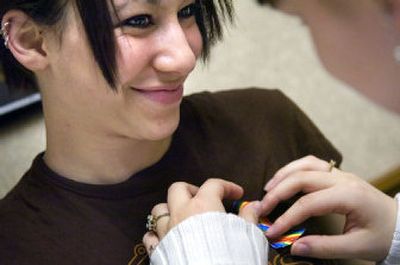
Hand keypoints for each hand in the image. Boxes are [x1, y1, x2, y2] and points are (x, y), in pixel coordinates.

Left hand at [142, 178, 244, 253]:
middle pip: (178, 189)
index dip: (227, 186)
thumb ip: (249, 217)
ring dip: (170, 210)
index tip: (237, 194)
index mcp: (204, 206)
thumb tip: (252, 206)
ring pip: (159, 210)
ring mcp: (167, 232)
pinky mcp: (160, 250)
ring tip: (183, 217)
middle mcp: (182, 214)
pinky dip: (157, 234)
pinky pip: (150, 236)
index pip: (213, 185)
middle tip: (204, 199)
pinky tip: (167, 238)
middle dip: (191, 190)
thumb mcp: (248, 235)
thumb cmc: (233, 257)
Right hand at [261, 155, 396, 260]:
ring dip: (284, 174)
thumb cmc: (384, 236)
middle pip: (302, 178)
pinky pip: (312, 163)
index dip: (287, 218)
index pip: (308, 203)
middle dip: (278, 192)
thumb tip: (295, 247)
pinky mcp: (339, 175)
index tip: (272, 232)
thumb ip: (325, 247)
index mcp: (349, 196)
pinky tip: (285, 179)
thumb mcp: (357, 247)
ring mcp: (341, 174)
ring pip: (305, 164)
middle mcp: (343, 179)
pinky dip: (295, 169)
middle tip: (262, 208)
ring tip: (268, 189)